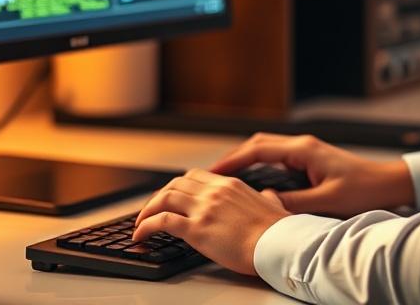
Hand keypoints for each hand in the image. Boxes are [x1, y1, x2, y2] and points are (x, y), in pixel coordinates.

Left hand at [133, 167, 290, 275]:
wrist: (279, 244)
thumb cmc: (278, 231)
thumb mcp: (272, 204)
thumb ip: (266, 197)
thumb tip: (268, 196)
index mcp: (230, 184)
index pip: (194, 175)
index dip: (177, 185)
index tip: (170, 196)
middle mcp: (215, 192)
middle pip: (175, 184)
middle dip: (159, 196)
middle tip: (151, 210)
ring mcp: (204, 209)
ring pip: (165, 198)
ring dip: (147, 210)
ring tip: (141, 223)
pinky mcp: (197, 229)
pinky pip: (162, 221)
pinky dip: (146, 226)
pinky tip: (140, 234)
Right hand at [211, 132, 415, 217]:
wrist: (387, 184)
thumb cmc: (363, 190)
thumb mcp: (327, 202)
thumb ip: (294, 202)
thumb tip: (265, 202)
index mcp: (303, 150)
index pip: (258, 149)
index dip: (232, 160)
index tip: (212, 172)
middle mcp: (302, 145)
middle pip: (258, 144)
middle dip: (233, 157)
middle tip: (211, 174)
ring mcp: (306, 151)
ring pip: (266, 149)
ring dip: (245, 160)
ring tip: (224, 178)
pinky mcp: (310, 160)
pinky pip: (276, 158)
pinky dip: (259, 165)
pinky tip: (252, 180)